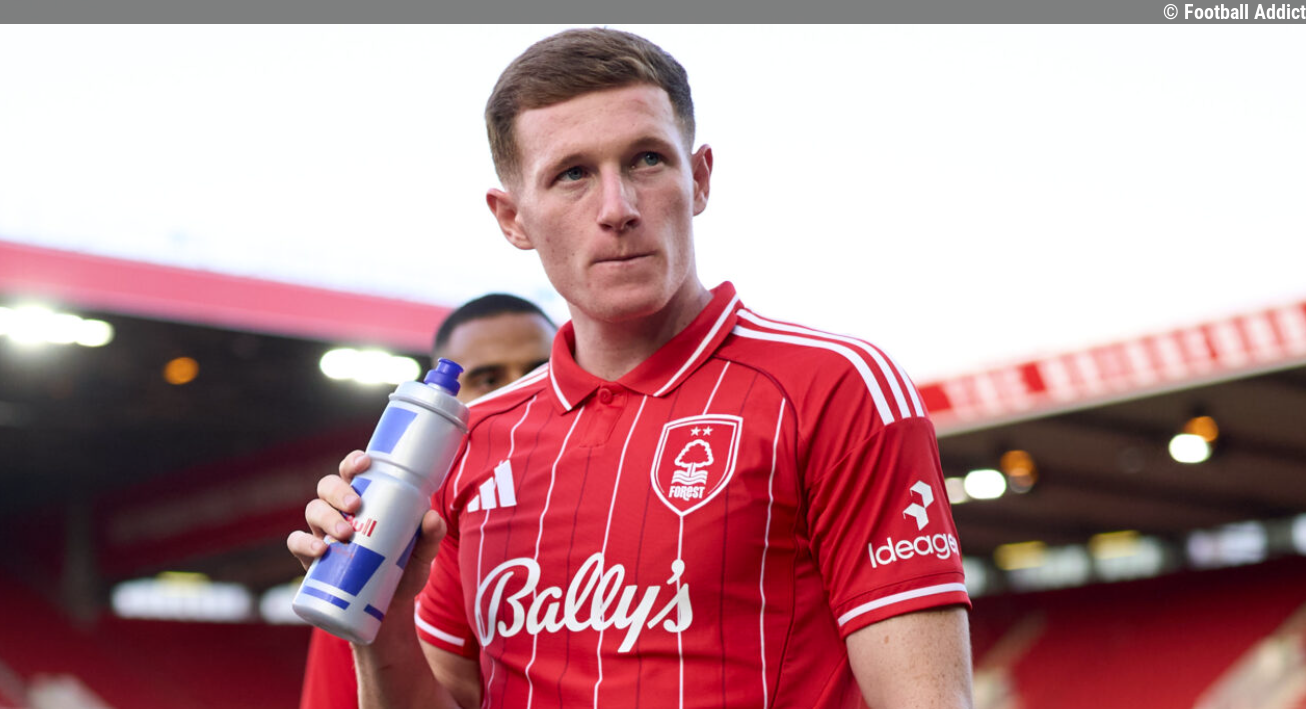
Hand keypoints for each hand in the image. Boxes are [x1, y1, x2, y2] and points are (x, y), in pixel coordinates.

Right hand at [286, 450, 447, 601]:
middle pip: (328, 486)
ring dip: (326, 516)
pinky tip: (320, 549)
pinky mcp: (311, 558)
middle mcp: (340, 510)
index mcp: (365, 498)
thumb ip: (430, 536)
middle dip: (338, 491)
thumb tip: (432, 518)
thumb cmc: (403, 569)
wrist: (388, 608)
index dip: (353, 462)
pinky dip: (304, 543)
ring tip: (344, 533)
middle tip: (355, 505)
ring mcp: (323, 532)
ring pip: (313, 510)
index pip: (353, 472)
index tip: (364, 463)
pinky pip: (296, 542)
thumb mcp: (422, 554)